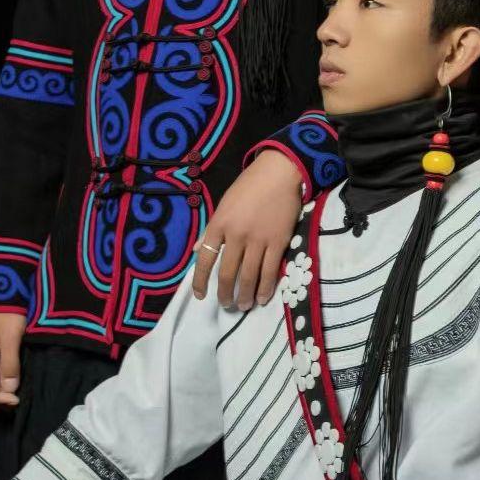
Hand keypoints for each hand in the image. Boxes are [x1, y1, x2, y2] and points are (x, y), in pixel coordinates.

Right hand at [0, 312, 26, 406]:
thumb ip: (9, 363)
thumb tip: (9, 389)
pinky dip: (3, 376)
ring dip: (1, 386)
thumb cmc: (9, 313)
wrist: (9, 291)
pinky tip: (15, 379)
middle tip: (17, 399)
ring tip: (17, 393)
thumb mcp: (11, 338)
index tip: (14, 400)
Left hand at [192, 149, 303, 309]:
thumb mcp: (225, 204)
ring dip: (245, 295)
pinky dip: (265, 288)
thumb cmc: (250, 186)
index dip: (200, 281)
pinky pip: (270, 271)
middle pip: (227, 273)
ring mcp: (258, 240)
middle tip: (227, 305)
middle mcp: (236, 235)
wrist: (280, 173)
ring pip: (249, 276)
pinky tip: (262, 298)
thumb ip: (212, 229)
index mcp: (219, 224)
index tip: (200, 296)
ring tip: (243, 306)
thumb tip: (199, 250)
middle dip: (225, 294)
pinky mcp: (278, 242)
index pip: (205, 259)